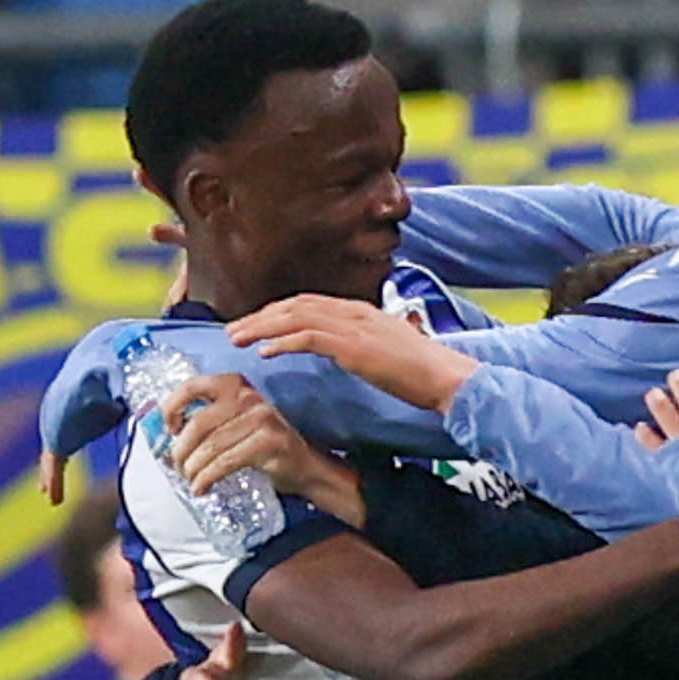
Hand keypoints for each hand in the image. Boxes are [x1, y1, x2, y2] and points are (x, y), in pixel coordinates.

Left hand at [163, 373, 364, 524]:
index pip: (193, 386)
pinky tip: (202, 488)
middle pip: (198, 424)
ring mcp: (261, 418)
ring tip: (190, 482)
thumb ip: (208, 419)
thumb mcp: (234, 422)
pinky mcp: (269, 442)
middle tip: (178, 468)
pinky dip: (208, 478)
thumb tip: (169, 436)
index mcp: (234, 384)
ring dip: (194, 469)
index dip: (172, 407)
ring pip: (211, 447)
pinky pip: (227, 462)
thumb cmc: (263, 446)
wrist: (304, 466)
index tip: (169, 429)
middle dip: (181, 451)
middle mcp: (247, 396)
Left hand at [227, 292, 468, 410]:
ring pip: (295, 317)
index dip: (277, 313)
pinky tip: (266, 352)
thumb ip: (363, 344)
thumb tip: (347, 351)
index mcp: (359, 310)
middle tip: (233, 331)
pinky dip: (283, 342)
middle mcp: (353, 311)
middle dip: (260, 316)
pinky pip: (309, 338)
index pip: (308, 303)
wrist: (445, 377)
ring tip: (238, 339)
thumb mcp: (387, 350)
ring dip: (262, 327)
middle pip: (295, 304)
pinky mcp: (354, 346)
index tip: (255, 325)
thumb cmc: (421, 372)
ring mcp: (353, 326)